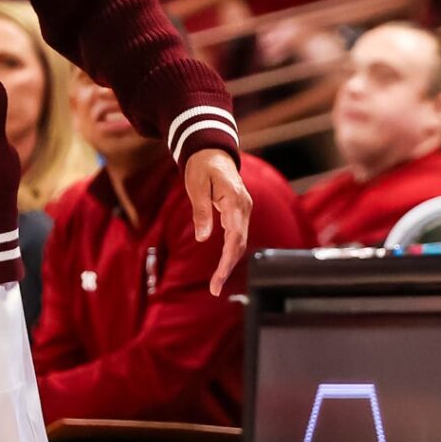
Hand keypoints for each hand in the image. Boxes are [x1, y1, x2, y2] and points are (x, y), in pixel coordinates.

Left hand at [183, 148, 253, 297]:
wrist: (212, 152)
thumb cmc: (202, 167)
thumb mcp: (197, 186)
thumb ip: (201, 211)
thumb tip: (203, 238)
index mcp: (235, 200)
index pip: (235, 236)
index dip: (227, 259)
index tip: (218, 278)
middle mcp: (244, 207)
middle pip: (240, 243)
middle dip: (227, 267)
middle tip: (214, 289)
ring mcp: (243, 210)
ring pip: (240, 242)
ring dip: (228, 263)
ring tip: (216, 284)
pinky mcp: (238, 213)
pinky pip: (237, 236)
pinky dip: (230, 252)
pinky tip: (221, 267)